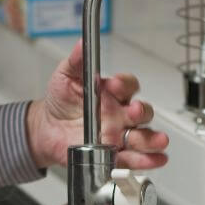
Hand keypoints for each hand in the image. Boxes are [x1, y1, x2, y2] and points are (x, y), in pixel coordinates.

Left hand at [27, 40, 168, 168]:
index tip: (112, 85)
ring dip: (152, 139)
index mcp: (112, 93)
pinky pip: (134, 159)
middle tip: (132, 112)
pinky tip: (155, 159)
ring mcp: (120, 135)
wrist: (47, 129)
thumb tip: (82, 44)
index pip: (128, 86)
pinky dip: (147, 160)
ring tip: (157, 141)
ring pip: (143, 136)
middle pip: (142, 112)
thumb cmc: (61, 102)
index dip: (123, 85)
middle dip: (141, 112)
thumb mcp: (65, 77)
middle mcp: (120, 114)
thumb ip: (76, 61)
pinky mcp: (115, 155)